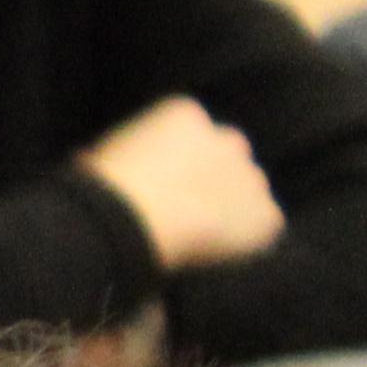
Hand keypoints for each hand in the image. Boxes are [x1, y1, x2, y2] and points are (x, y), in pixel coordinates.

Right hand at [81, 95, 284, 269]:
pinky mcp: (265, 215)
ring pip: (247, 191)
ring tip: (199, 235)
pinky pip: (261, 227)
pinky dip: (245, 240)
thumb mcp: (102, 154)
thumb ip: (127, 154)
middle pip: (229, 156)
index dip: (177, 161)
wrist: (128, 223)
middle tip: (184, 208)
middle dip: (212, 178)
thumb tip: (112, 167)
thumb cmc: (100, 188)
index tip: (161, 183)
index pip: (193, 133)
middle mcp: (228, 138)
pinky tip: (215, 252)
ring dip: (230, 207)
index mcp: (185, 113)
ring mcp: (251, 177)